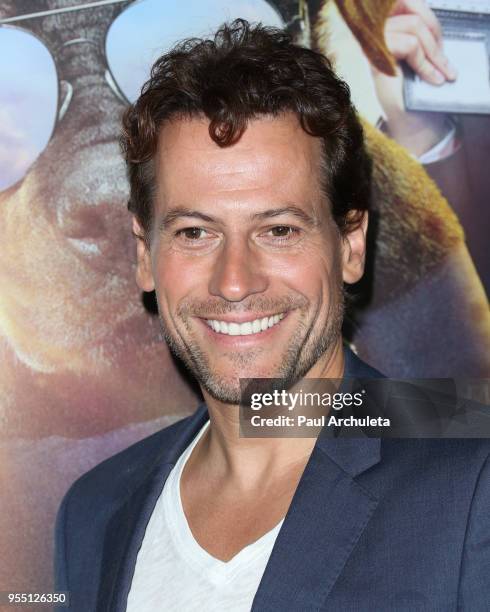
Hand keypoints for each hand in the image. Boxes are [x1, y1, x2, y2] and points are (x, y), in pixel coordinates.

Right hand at [371, 0, 456, 155]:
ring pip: (414, 27)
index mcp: (383, 30)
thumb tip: (428, 17)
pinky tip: (433, 78)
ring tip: (443, 72)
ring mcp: (373, 46)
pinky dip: (426, 63)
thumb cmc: (413, 91)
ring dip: (434, 52)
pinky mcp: (377, 60)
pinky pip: (410, 45)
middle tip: (445, 61)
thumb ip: (416, 32)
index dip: (429, 18)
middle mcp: (374, 35)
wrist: (407, 122)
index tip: (440, 45)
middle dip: (435, 34)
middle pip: (412, 10)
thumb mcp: (417, 52)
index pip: (406, 4)